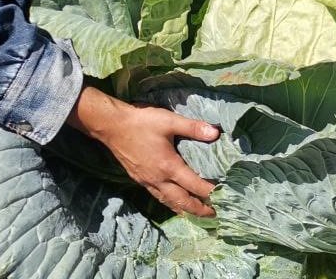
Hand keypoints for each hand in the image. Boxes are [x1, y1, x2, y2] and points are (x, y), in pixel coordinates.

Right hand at [68, 86, 218, 216]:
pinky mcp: (139, 179)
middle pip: (182, 202)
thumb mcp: (169, 121)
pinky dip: (170, 203)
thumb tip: (215, 133)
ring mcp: (147, 181)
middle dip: (199, 210)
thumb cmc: (141, 123)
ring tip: (197, 213)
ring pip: (169, 202)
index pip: (194, 186)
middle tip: (214, 214)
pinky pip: (158, 197)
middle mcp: (159, 179)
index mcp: (169, 167)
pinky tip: (174, 202)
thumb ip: (193, 127)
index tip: (224, 197)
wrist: (111, 126)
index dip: (210, 193)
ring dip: (185, 209)